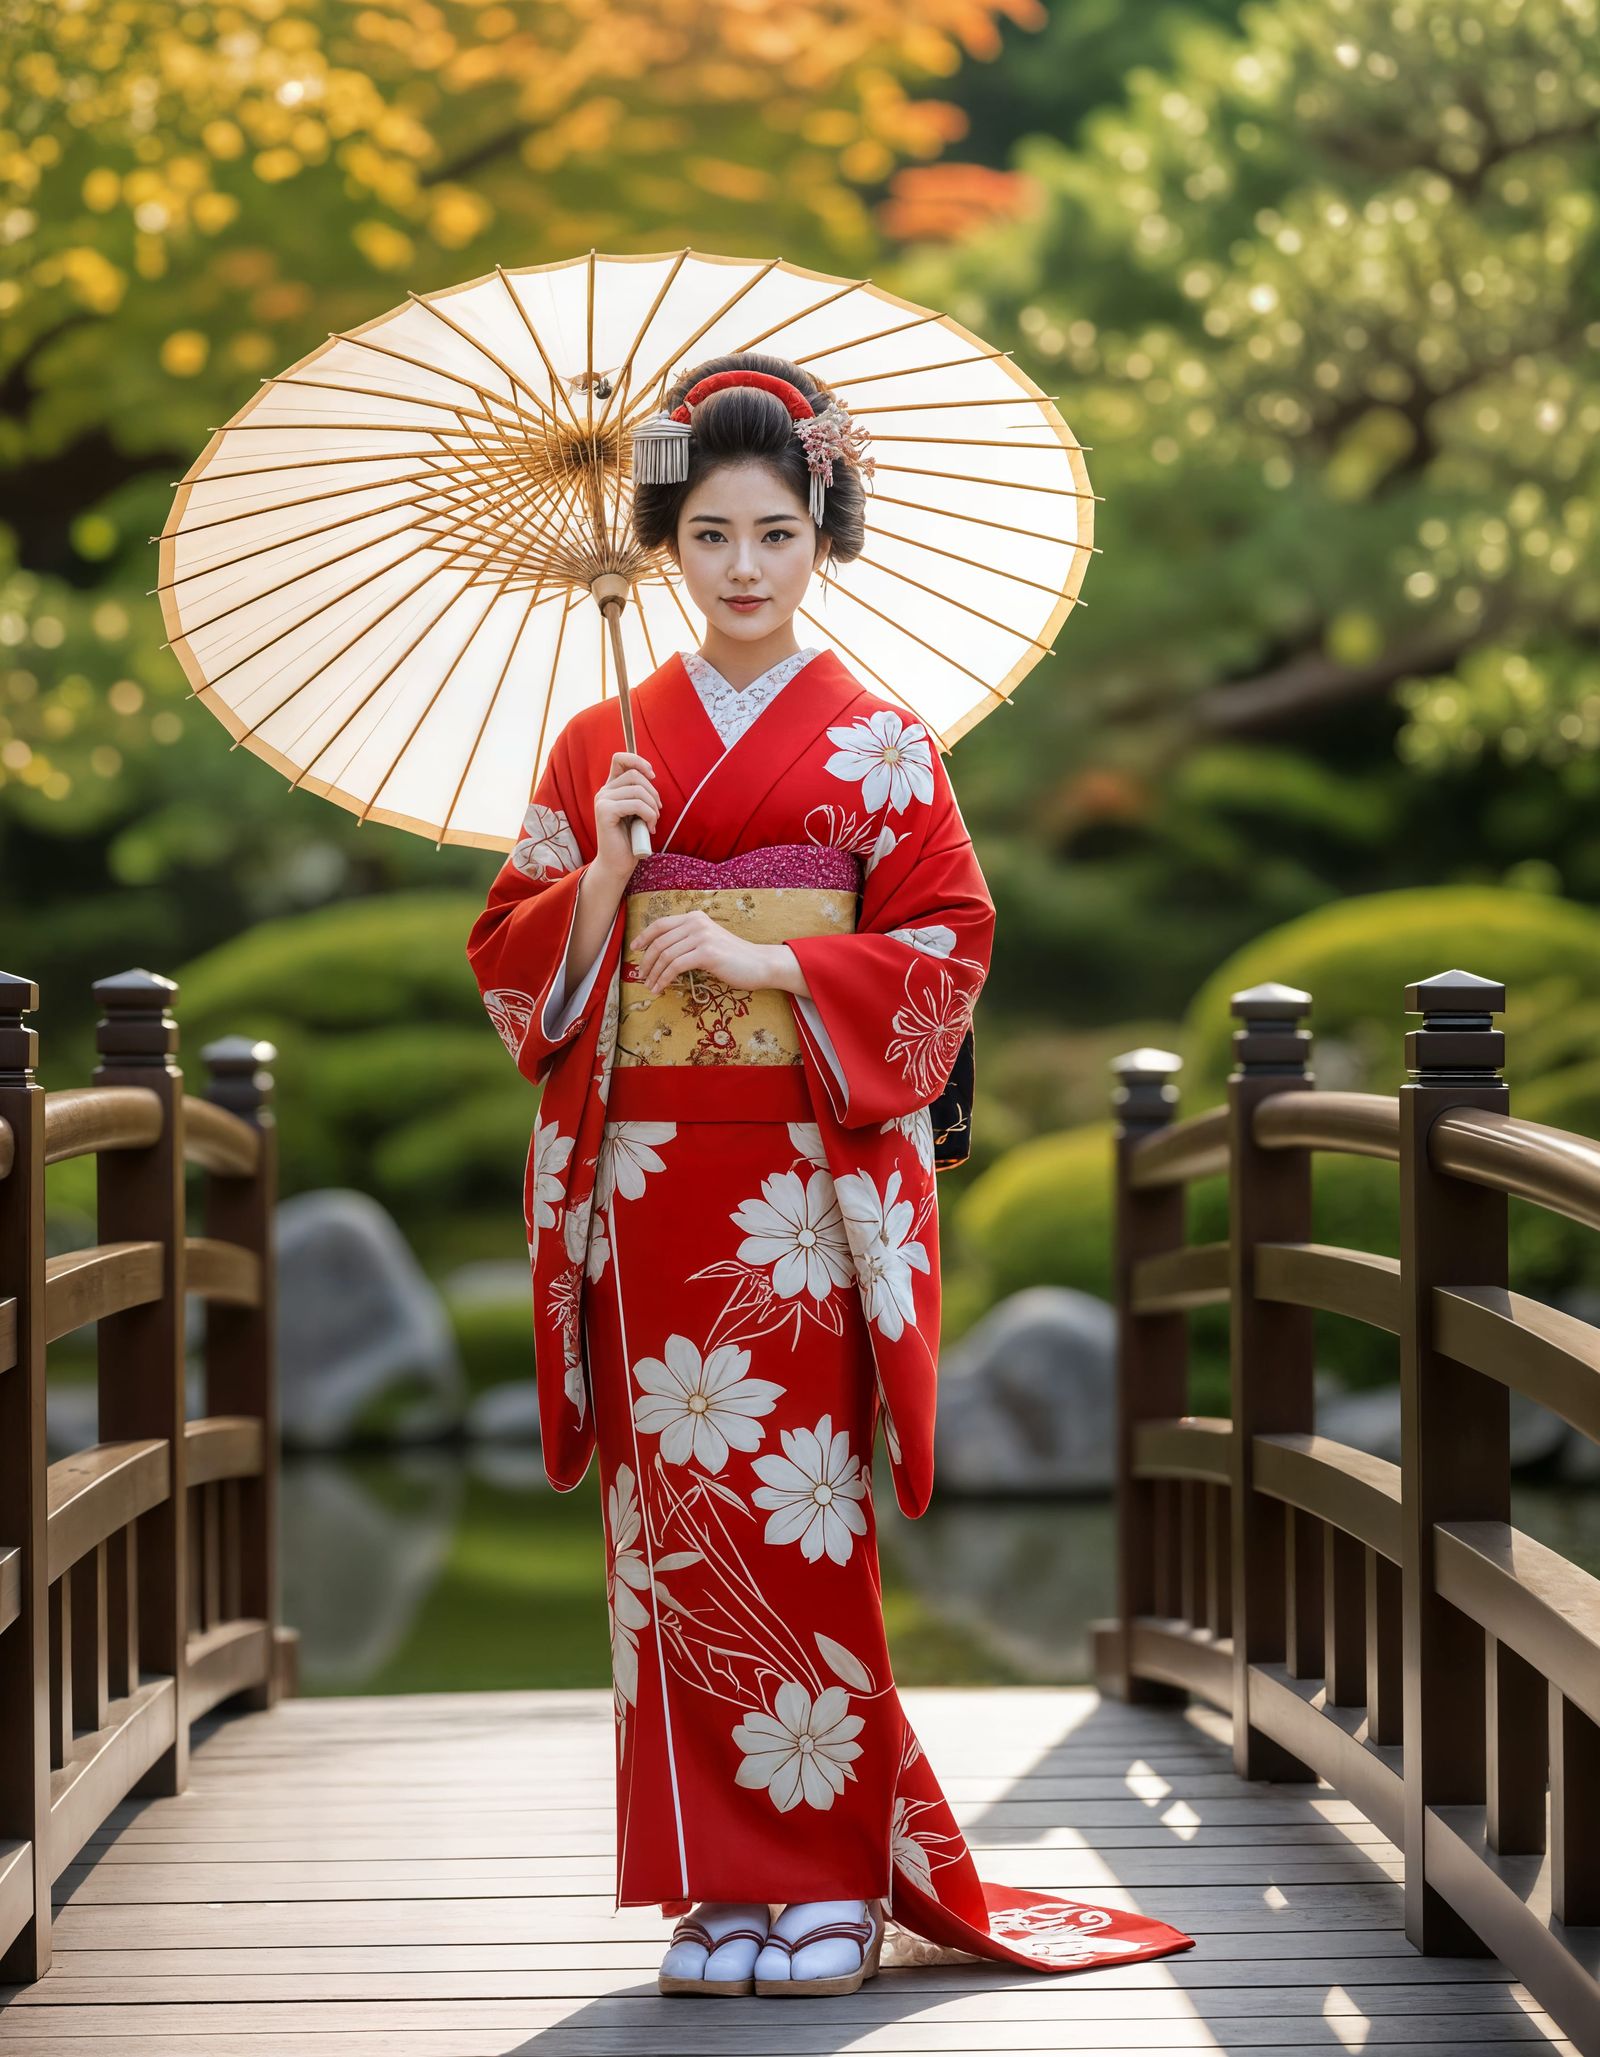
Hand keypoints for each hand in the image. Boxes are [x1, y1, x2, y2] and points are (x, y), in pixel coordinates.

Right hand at [592, 750, 660, 880]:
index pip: (620, 758)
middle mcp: (604, 792)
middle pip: (635, 775)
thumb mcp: (638, 811)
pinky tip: (649, 828)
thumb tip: (651, 776)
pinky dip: (649, 815)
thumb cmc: (631, 839)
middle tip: (657, 812)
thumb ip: (640, 792)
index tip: (652, 776)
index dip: (638, 761)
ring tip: (653, 822)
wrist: (618, 864)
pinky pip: (635, 804)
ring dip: (652, 806)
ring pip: (637, 789)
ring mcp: (602, 801)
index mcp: (611, 788)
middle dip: (653, 792)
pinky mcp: (604, 812)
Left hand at [630, 910, 777, 995]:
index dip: (644, 936)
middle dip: (646, 961)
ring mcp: (702, 937)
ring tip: (650, 985)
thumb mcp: (707, 941)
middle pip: (660, 942)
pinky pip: (675, 966)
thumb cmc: (733, 957)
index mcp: (695, 917)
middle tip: (641, 975)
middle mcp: (696, 923)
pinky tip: (660, 988)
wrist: (759, 964)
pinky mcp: (706, 953)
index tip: (634, 949)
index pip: (661, 924)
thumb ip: (687, 940)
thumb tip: (660, 953)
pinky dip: (664, 979)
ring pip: (665, 955)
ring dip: (653, 973)